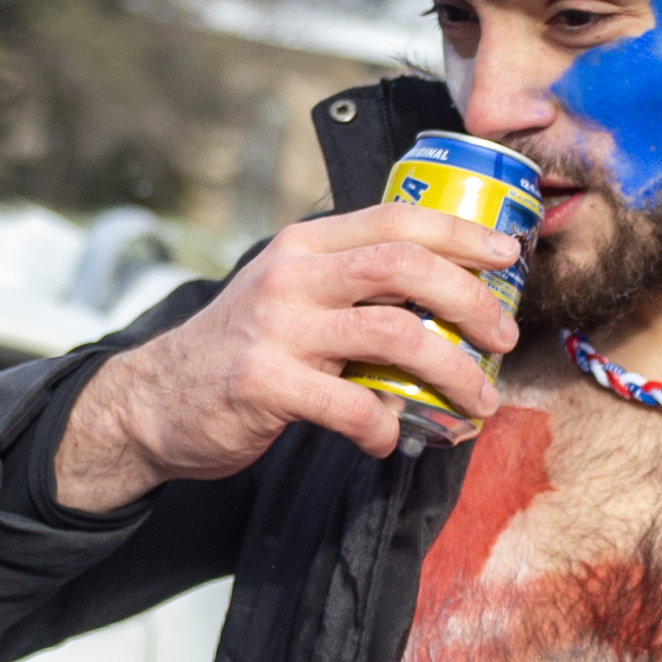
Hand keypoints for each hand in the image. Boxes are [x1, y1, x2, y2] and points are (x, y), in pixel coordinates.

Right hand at [50, 205, 525, 510]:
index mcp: (305, 246)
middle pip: (405, 267)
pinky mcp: (265, 383)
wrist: (154, 400)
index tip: (508, 256)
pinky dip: (385, 428)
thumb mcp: (292, 296)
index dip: (460, 234)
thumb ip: (352, 288)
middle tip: (503, 337)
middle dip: (470, 300)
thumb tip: (449, 300)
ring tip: (476, 400)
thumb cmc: (243, 349)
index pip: (396, 220)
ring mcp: (277, 327)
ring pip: (395, 334)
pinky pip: (353, 406)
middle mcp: (292, 276)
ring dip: (452, 371)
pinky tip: (390, 441)